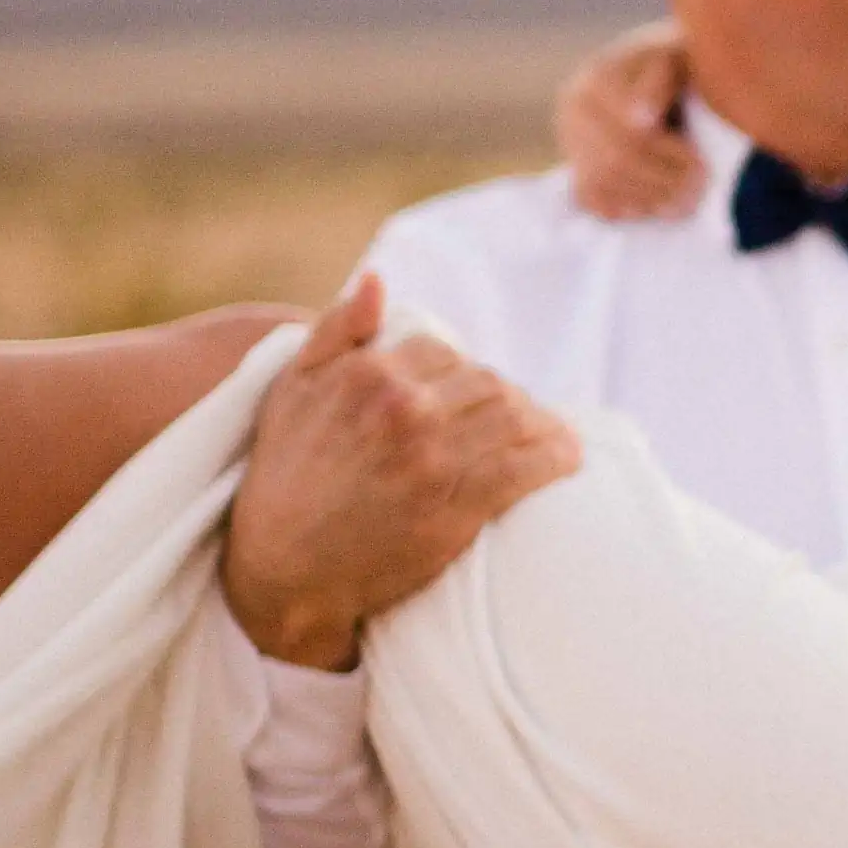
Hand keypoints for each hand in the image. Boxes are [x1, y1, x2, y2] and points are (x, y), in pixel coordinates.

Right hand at [221, 278, 583, 668]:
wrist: (280, 567)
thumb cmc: (282, 476)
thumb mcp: (291, 389)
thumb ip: (336, 330)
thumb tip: (376, 280)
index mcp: (369, 373)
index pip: (443, 353)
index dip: (463, 372)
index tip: (474, 394)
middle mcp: (406, 407)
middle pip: (488, 383)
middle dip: (508, 398)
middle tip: (521, 419)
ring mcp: (434, 457)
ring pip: (515, 418)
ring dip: (543, 425)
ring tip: (553, 437)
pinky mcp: (457, 506)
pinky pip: (526, 467)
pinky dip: (556, 458)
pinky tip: (567, 460)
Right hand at [556, 21, 701, 220]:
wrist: (663, 75)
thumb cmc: (681, 65)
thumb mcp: (679, 60)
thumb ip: (662, 82)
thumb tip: (641, 122)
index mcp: (598, 78)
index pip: (629, 131)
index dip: (667, 153)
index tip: (702, 165)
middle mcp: (574, 109)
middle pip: (614, 160)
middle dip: (661, 180)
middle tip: (700, 191)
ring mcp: (571, 140)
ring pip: (602, 182)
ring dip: (647, 198)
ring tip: (687, 203)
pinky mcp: (576, 163)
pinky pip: (591, 197)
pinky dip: (624, 207)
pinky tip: (657, 208)